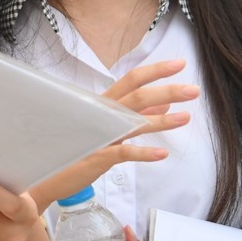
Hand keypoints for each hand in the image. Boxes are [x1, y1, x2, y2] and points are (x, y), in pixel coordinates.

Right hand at [29, 59, 197, 209]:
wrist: (48, 176)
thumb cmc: (77, 150)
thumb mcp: (108, 130)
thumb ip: (135, 117)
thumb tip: (163, 107)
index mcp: (104, 105)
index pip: (132, 80)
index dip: (155, 71)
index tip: (179, 64)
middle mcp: (101, 115)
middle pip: (138, 96)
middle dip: (167, 91)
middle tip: (193, 90)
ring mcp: (99, 136)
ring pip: (133, 121)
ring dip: (163, 121)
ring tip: (186, 117)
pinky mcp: (97, 157)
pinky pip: (124, 153)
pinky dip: (144, 153)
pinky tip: (162, 154)